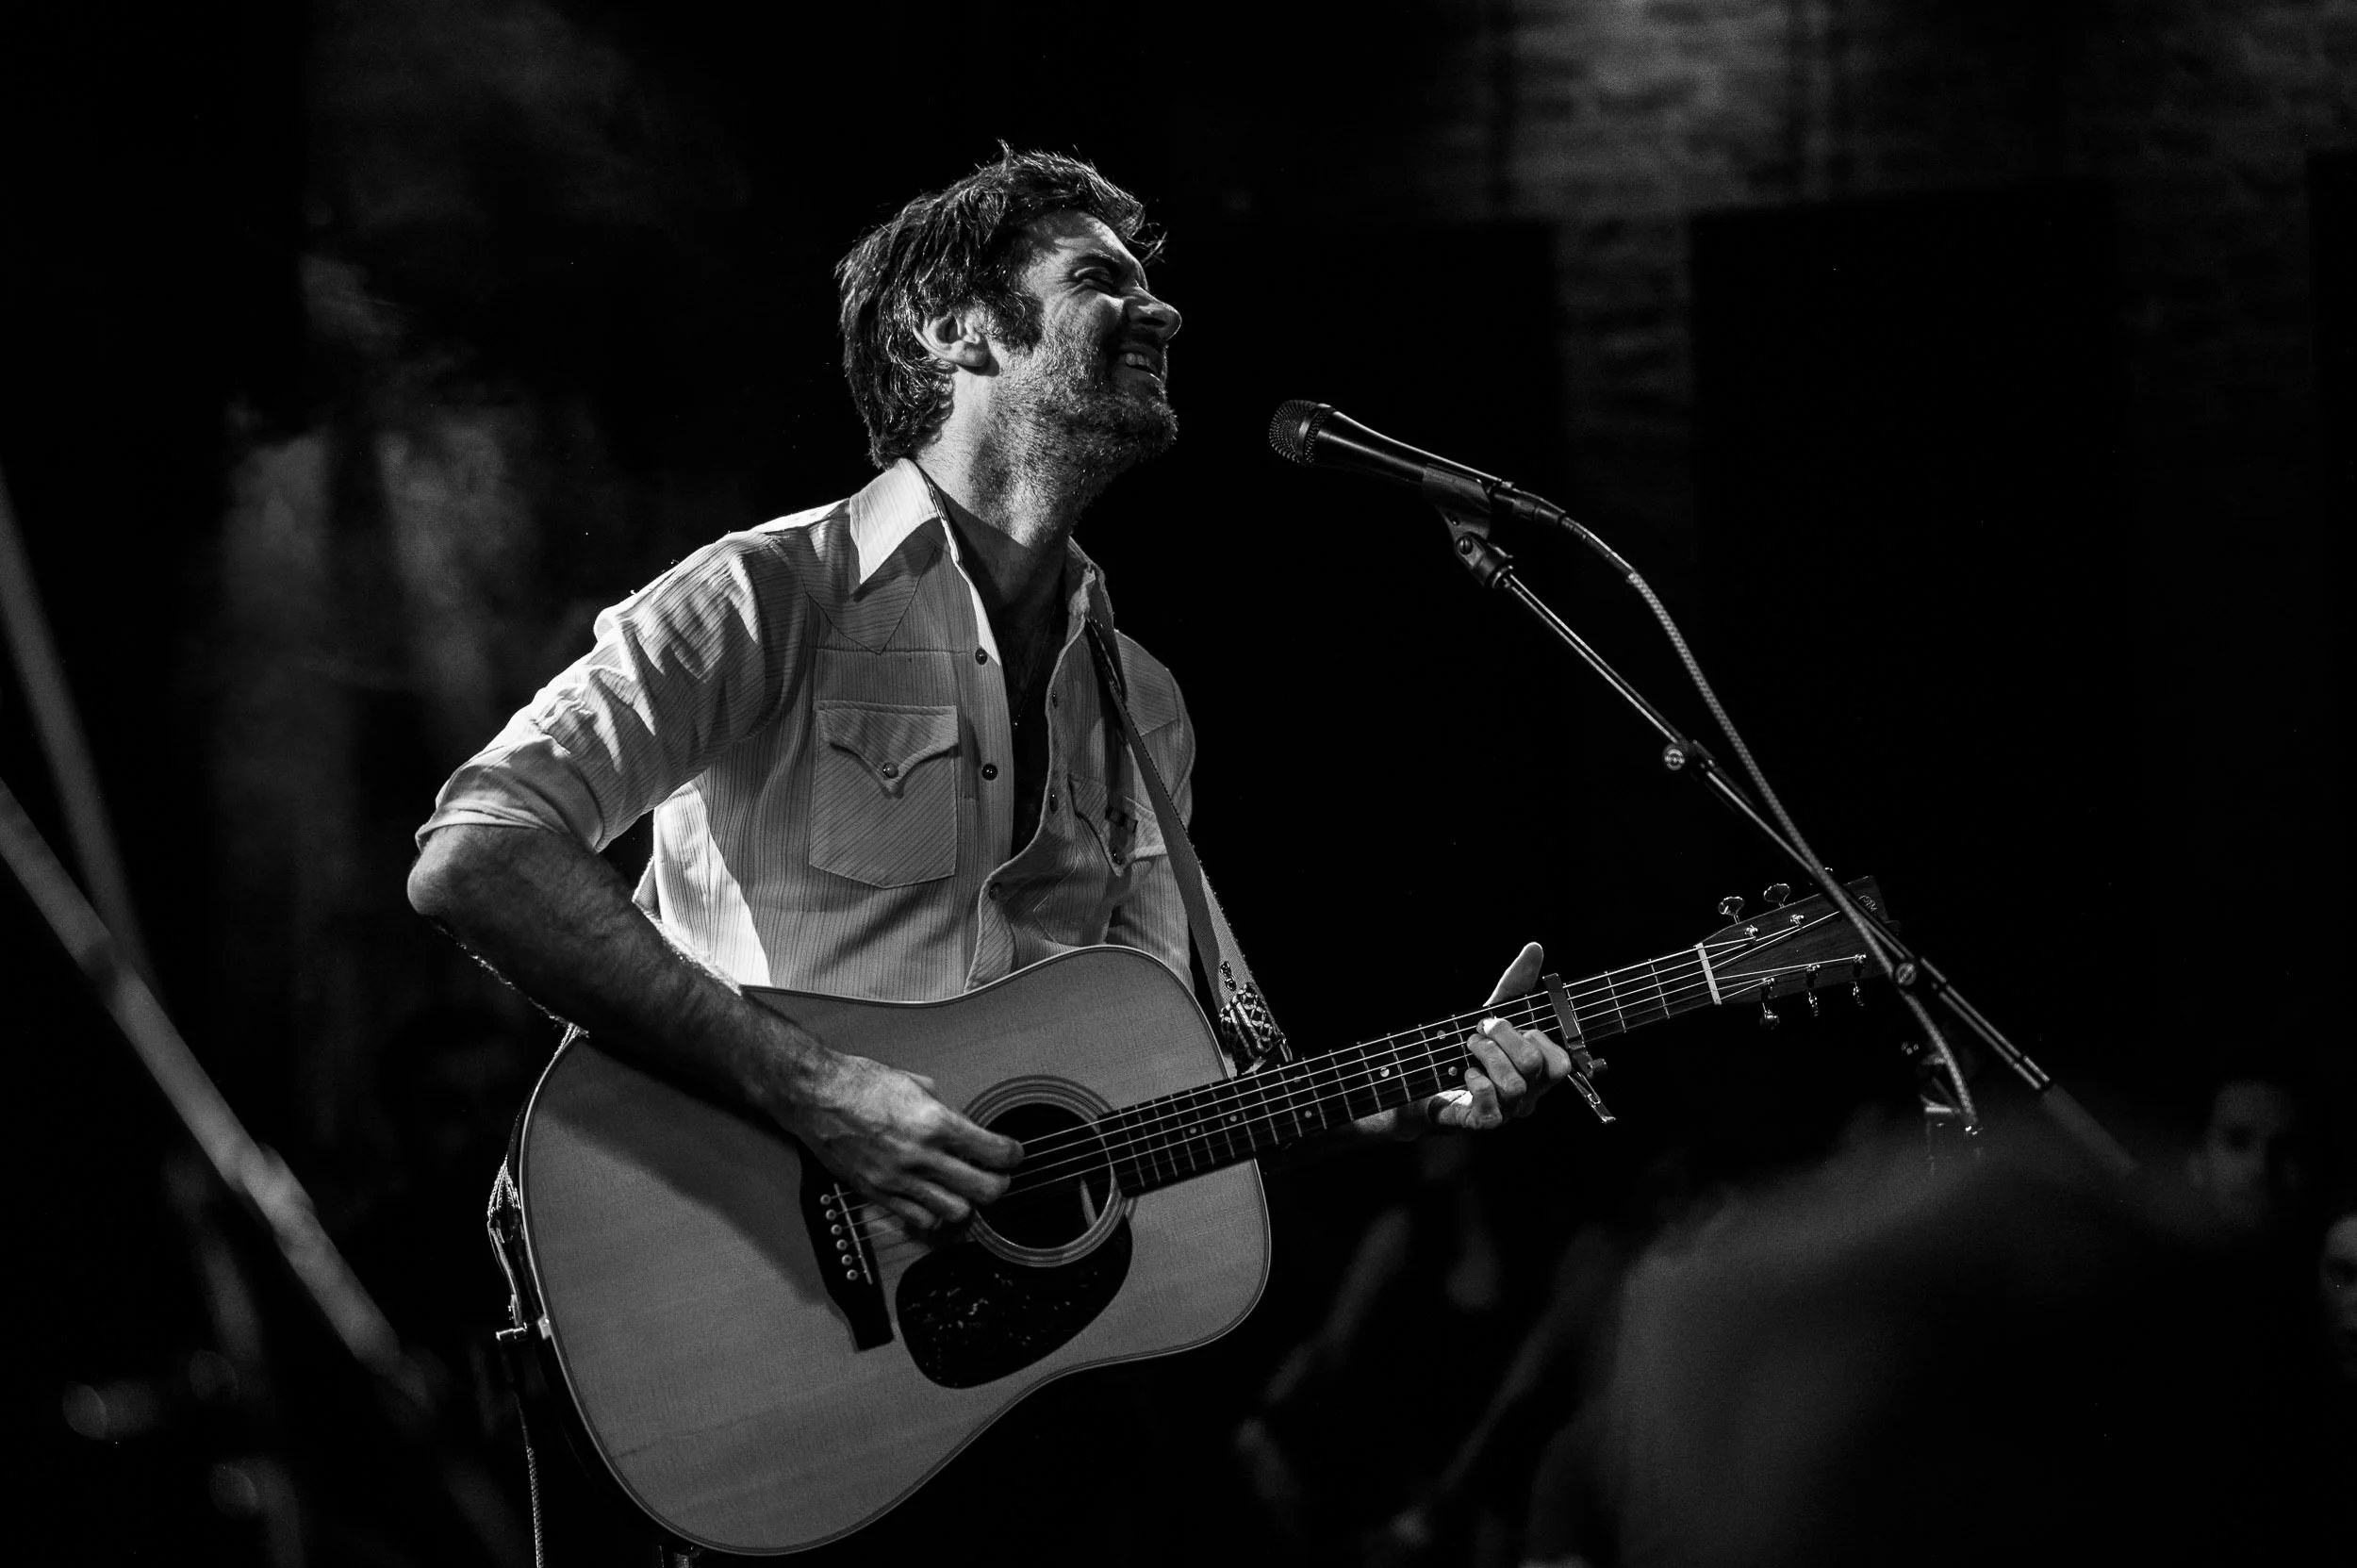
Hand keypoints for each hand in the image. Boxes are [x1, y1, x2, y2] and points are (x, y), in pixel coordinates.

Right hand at [780, 1052, 1022, 1236]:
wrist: (816, 1095)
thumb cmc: (860, 1082)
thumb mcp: (917, 1084)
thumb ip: (945, 1110)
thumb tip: (964, 1128)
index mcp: (935, 1123)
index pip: (994, 1151)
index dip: (1013, 1154)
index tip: (1013, 1153)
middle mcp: (920, 1156)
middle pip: (984, 1190)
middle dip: (999, 1184)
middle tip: (998, 1176)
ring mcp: (898, 1179)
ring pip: (955, 1212)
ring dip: (967, 1203)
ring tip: (965, 1190)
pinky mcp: (878, 1193)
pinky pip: (918, 1219)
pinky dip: (933, 1215)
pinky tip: (934, 1201)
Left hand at [1376, 942, 1571, 1136]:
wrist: (1423, 1082)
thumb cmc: (1465, 1050)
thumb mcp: (1490, 1013)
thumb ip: (1515, 983)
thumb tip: (1534, 948)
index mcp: (1538, 1072)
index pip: (1562, 1063)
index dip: (1537, 1038)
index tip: (1511, 1023)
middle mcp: (1529, 1096)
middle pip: (1534, 1065)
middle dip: (1503, 1037)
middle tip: (1480, 1030)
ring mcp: (1507, 1112)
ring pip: (1514, 1084)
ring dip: (1486, 1056)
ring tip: (1468, 1047)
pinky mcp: (1482, 1122)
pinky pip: (1490, 1105)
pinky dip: (1476, 1082)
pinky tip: (1465, 1072)